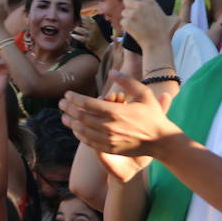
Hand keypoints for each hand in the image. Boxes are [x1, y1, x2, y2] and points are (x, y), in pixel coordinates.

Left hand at [60, 73, 180, 157]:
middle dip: (68, 109)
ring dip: (70, 122)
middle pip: (81, 117)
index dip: (74, 98)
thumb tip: (111, 71)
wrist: (160, 140)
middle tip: (61, 103)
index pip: (87, 103)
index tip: (67, 94)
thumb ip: (126, 80)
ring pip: (82, 131)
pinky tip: (76, 130)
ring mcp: (109, 139)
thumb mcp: (144, 93)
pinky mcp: (110, 149)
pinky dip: (80, 135)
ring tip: (64, 116)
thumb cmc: (152, 115)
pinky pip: (89, 142)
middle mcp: (109, 126)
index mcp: (116, 111)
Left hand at [121, 0, 172, 50]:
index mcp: (150, 1)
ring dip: (128, 18)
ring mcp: (133, 14)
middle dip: (129, 6)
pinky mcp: (127, 22)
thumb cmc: (164, 33)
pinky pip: (122, 21)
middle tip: (134, 13)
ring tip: (136, 24)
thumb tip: (166, 3)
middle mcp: (141, 5)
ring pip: (124, 12)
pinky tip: (133, 30)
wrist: (157, 45)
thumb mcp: (171, 17)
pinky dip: (126, 27)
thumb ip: (169, 9)